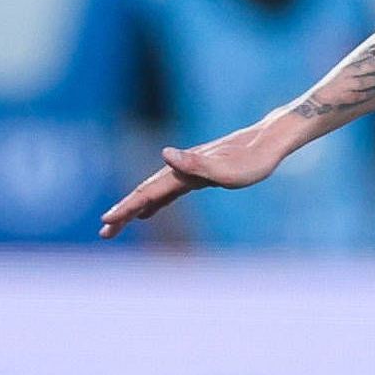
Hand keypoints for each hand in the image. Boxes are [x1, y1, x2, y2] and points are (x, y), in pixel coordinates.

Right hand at [96, 121, 291, 237]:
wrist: (270, 141)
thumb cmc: (254, 161)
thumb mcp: (228, 169)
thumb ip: (196, 163)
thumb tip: (164, 154)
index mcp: (184, 171)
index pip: (148, 192)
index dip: (127, 208)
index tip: (107, 222)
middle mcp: (182, 169)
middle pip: (145, 193)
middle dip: (124, 212)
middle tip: (104, 233)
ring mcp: (189, 172)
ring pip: (154, 192)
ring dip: (134, 208)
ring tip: (116, 225)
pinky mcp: (199, 175)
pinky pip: (168, 193)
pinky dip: (154, 203)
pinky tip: (148, 212)